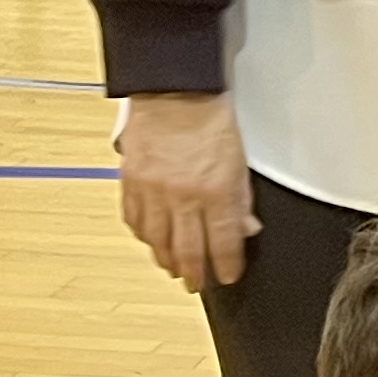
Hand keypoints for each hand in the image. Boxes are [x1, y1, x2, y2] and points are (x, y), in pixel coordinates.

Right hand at [117, 91, 255, 290]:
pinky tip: (151, 241)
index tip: (228, 276)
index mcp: (216, 191)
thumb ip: (241, 200)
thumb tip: (246, 230)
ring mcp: (154, 191)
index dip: (226, 267)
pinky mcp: (131, 181)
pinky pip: (134, 221)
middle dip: (195, 274)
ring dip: (166, 260)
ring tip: (174, 268)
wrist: (175, 92)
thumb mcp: (240, 162)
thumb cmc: (210, 120)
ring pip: (157, 242)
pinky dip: (144, 236)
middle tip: (197, 284)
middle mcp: (183, 196)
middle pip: (187, 251)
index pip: (223, 244)